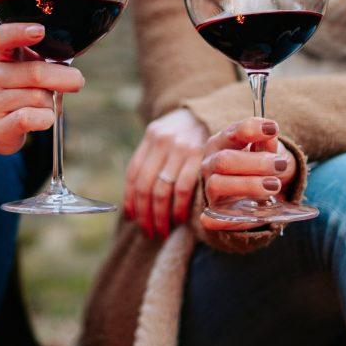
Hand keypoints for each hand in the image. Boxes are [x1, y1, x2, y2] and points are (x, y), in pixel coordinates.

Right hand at [0, 23, 84, 167]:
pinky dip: (45, 118)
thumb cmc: (14, 89)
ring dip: (52, 102)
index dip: (19, 32)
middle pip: (35, 73)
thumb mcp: (21, 66)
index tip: (40, 31)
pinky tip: (45, 117)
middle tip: (77, 81)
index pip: (1, 38)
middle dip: (64, 78)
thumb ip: (41, 58)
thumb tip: (73, 70)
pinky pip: (30, 119)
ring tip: (45, 104)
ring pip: (38, 98)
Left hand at [124, 108, 207, 238]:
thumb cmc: (186, 131)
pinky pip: (183, 189)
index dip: (130, 199)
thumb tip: (132, 202)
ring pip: (162, 190)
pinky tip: (178, 219)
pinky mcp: (200, 157)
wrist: (215, 114)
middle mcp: (163, 141)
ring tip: (162, 230)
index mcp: (151, 136)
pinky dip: (178, 208)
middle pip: (145, 185)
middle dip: (144, 214)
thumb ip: (150, 159)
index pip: (133, 173)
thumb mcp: (165, 136)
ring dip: (160, 216)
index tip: (133, 218)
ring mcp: (181, 148)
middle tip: (148, 231)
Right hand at [200, 117, 296, 232]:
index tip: (272, 128)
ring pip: (218, 184)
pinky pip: (212, 216)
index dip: (251, 129)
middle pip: (224, 160)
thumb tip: (270, 136)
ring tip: (273, 185)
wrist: (259, 194)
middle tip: (279, 165)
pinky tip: (231, 215)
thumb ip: (270, 145)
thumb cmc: (263, 167)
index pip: (233, 132)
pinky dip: (218, 218)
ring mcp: (210, 186)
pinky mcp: (215, 211)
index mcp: (223, 142)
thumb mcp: (271, 153)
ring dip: (248, 185)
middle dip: (254, 162)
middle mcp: (211, 162)